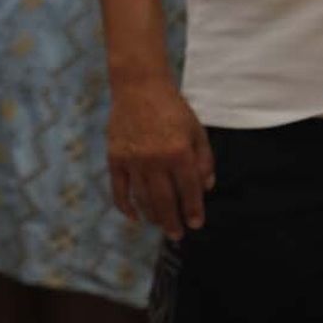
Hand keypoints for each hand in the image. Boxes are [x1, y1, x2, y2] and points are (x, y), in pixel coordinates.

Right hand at [107, 77, 214, 240]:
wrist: (139, 87)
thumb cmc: (172, 108)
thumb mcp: (196, 130)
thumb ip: (204, 160)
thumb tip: (207, 188)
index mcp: (179, 152)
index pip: (189, 190)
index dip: (193, 210)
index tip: (196, 224)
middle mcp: (156, 160)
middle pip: (165, 200)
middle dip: (172, 222)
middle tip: (177, 235)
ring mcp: (133, 160)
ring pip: (143, 199)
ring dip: (152, 216)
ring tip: (160, 225)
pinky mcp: (115, 158)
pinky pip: (119, 190)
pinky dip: (126, 206)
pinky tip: (134, 217)